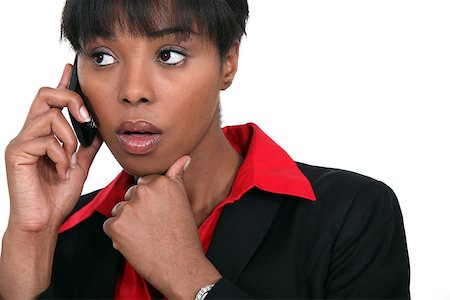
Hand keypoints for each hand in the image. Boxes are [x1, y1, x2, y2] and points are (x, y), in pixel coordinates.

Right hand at [5, 64, 101, 232]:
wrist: (44, 221)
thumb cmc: (57, 195)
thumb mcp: (79, 165)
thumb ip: (87, 146)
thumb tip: (99, 128)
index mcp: (45, 134)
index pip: (52, 101)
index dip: (62, 83)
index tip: (71, 68)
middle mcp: (30, 132)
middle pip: (45, 94)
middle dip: (71, 99)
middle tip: (86, 117)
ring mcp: (21, 141)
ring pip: (51, 117)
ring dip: (70, 139)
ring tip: (69, 162)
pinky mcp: (16, 152)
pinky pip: (46, 141)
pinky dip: (61, 156)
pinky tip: (61, 171)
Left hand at [103, 156, 221, 298]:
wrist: (181, 265)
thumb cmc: (183, 236)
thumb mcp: (182, 200)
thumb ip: (177, 176)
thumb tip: (183, 158)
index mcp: (161, 182)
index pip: (143, 183)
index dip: (150, 201)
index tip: (159, 213)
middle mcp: (144, 190)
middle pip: (130, 195)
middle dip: (137, 209)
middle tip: (154, 226)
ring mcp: (128, 207)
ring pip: (119, 210)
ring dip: (127, 222)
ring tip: (146, 235)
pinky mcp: (116, 225)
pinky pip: (110, 225)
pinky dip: (119, 235)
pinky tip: (136, 242)